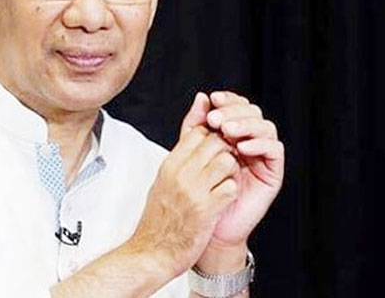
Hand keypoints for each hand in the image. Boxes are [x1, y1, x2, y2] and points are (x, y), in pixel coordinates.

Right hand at [126, 92, 239, 277]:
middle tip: (226, 164)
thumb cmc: (158, 221)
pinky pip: (231, 187)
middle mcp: (180, 174)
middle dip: (226, 150)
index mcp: (169, 165)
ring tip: (225, 182)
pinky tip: (225, 199)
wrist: (153, 253)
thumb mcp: (162, 183)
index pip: (197, 132)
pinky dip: (232, 192)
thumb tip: (191, 142)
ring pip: (227, 161)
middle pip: (215, 142)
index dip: (212, 136)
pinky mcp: (207, 210)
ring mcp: (193, 191)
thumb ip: (178, 161)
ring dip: (231, 171)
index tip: (216, 148)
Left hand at [200, 91, 284, 261]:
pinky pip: (274, 149)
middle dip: (235, 111)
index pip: (236, 106)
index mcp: (233, 132)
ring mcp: (263, 154)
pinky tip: (243, 147)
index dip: (228, 99)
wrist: (210, 224)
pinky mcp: (273, 171)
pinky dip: (260, 143)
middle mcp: (251, 140)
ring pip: (265, 127)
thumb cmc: (201, 189)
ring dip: (246, 125)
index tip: (213, 99)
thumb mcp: (192, 151)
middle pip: (252, 112)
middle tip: (216, 119)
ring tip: (228, 130)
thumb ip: (195, 125)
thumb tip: (201, 97)